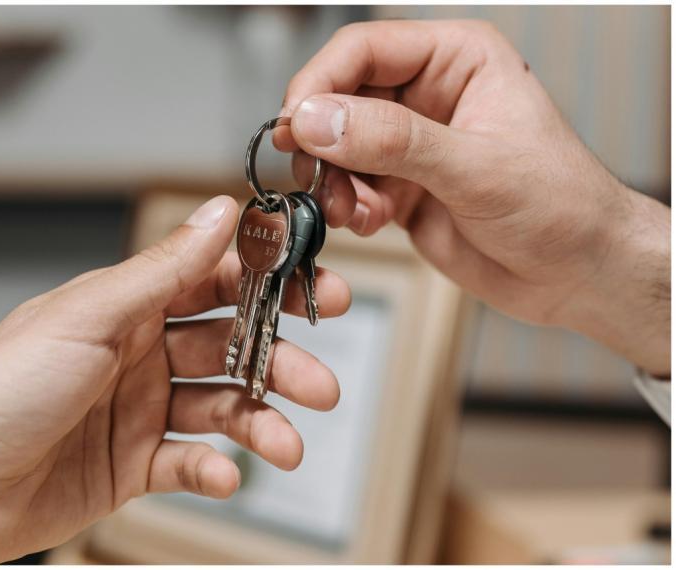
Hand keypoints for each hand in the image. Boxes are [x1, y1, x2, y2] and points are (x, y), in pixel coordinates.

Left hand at [0, 195, 350, 563]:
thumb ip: (163, 268)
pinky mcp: (133, 463)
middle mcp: (138, 354)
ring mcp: (138, 410)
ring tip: (287, 444)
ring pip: (219, 409)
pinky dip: (214, 470)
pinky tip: (225, 475)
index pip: (214, 282)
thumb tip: (218, 212)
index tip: (319, 289)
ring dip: (260, 424)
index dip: (270, 284)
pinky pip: (190, 462)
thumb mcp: (90, 314)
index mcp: (127, 306)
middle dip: (278, 363)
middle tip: (319, 382)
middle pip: (229, 349)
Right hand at [274, 20, 669, 373]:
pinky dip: (347, 207)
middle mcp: (428, 95)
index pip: (365, 49)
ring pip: (338, 146)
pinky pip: (350, 186)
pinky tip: (369, 222)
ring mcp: (411, 144)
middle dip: (323, 140)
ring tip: (351, 210)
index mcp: (457, 60)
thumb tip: (320, 118)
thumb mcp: (476, 167)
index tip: (295, 123)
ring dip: (332, 180)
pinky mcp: (401, 186)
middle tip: (315, 175)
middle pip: (341, 97)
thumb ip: (394, 140)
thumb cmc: (560, 205)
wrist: (575, 272)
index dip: (320, 82)